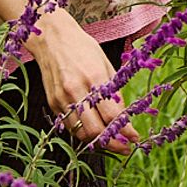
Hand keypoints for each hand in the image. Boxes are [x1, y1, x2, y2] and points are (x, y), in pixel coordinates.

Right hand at [33, 23, 132, 154]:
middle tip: (124, 146)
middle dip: (113, 143)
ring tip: (111, 141)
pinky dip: (83, 133)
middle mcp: (76, 90)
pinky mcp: (53, 103)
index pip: (111, 115)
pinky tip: (94, 131)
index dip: (125, 131)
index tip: (134, 138)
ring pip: (81, 133)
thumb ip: (114, 93)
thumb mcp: (106, 64)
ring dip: (98, 142)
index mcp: (94, 77)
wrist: (52, 39)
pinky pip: (70, 127)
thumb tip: (124, 119)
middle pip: (95, 130)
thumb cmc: (83, 48)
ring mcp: (62, 98)